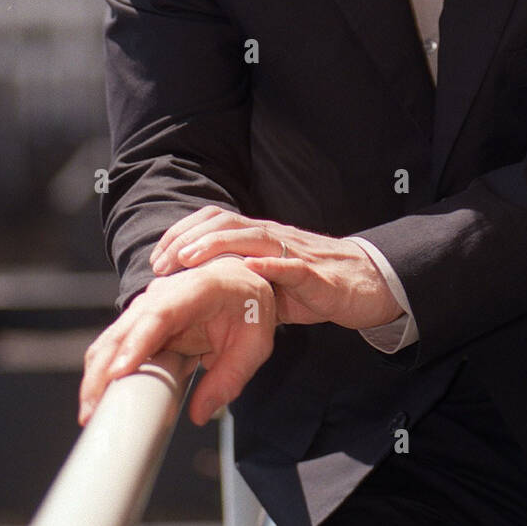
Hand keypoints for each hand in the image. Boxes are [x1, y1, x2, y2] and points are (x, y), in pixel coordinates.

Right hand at [79, 255, 276, 427]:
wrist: (241, 281)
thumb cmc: (249, 308)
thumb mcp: (254, 344)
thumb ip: (230, 377)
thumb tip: (199, 413)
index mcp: (198, 289)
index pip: (160, 315)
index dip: (137, 343)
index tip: (119, 372)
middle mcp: (165, 292)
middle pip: (125, 328)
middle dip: (104, 369)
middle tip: (93, 411)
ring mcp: (148, 305)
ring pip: (113, 337)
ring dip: (96, 374)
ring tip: (90, 413)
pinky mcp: (140, 322)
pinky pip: (116, 345)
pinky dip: (102, 370)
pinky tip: (97, 398)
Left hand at [150, 207, 403, 329]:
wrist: (369, 284)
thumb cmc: (315, 284)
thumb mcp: (269, 283)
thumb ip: (240, 283)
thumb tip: (197, 303)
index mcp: (260, 238)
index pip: (215, 222)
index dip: (183, 234)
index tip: (157, 257)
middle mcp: (274, 237)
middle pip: (226, 223)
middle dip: (189, 239)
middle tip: (163, 261)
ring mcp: (295, 252)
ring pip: (253, 237)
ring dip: (218, 245)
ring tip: (189, 259)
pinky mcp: (317, 275)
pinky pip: (292, 266)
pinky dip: (269, 266)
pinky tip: (249, 270)